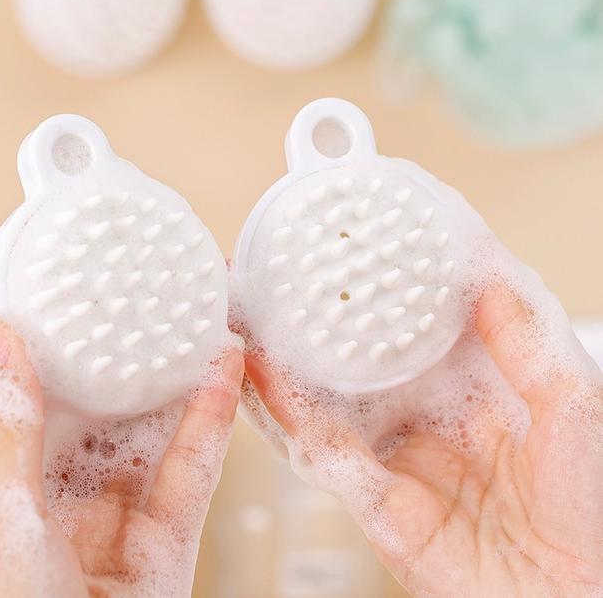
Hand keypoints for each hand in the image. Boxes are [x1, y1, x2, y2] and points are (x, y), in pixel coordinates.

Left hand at [0, 228, 243, 597]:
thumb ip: (0, 430)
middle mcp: (49, 482)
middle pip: (72, 383)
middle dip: (89, 324)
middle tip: (106, 265)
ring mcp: (107, 507)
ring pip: (140, 415)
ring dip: (163, 361)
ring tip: (181, 301)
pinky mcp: (161, 537)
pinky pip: (191, 465)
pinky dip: (210, 416)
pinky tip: (225, 366)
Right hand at [246, 283, 602, 597]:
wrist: (585, 596)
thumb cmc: (597, 505)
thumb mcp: (573, 398)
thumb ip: (525, 338)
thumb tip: (486, 275)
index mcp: (470, 394)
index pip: (413, 335)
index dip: (381, 297)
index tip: (353, 254)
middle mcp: (427, 424)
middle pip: (357, 370)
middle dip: (315, 330)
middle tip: (278, 284)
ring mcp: (400, 463)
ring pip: (329, 410)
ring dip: (286, 369)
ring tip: (250, 320)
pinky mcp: (382, 507)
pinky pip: (334, 460)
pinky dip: (294, 419)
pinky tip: (266, 380)